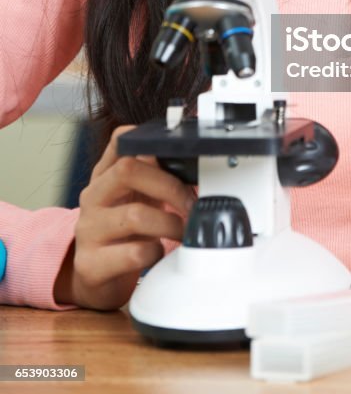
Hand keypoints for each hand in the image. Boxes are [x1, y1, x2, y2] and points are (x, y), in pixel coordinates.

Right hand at [54, 125, 195, 309]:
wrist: (94, 278)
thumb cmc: (124, 233)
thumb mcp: (136, 197)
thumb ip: (155, 175)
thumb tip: (194, 161)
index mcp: (104, 176)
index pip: (120, 141)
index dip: (149, 141)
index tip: (180, 155)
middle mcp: (92, 197)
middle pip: (128, 170)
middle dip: (171, 186)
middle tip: (191, 204)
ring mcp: (88, 231)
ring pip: (135, 215)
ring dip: (170, 224)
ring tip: (181, 232)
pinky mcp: (91, 265)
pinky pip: (134, 253)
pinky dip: (156, 253)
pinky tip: (157, 254)